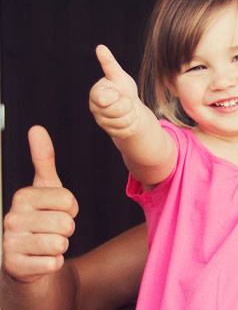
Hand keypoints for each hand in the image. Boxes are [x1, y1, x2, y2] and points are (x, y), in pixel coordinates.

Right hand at [2, 126, 78, 282]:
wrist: (25, 258)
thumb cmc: (39, 219)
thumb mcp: (45, 188)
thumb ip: (43, 159)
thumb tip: (36, 129)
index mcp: (22, 197)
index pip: (68, 201)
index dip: (70, 209)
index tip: (57, 212)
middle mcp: (12, 218)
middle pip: (66, 223)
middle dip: (66, 229)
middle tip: (51, 230)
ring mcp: (10, 243)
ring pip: (60, 243)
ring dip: (60, 246)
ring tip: (46, 244)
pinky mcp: (14, 267)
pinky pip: (54, 263)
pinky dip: (54, 263)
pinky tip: (41, 259)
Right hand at [89, 44, 141, 137]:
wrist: (130, 106)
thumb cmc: (122, 88)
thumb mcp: (118, 75)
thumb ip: (109, 63)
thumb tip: (100, 47)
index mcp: (95, 94)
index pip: (106, 99)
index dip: (117, 96)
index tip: (118, 92)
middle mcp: (95, 109)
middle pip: (118, 110)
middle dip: (127, 105)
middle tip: (125, 101)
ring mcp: (102, 122)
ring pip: (124, 121)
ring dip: (131, 114)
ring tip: (127, 109)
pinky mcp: (112, 132)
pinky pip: (127, 130)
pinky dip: (132, 124)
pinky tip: (129, 119)